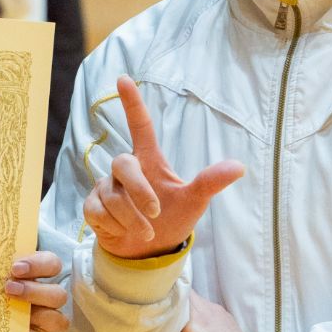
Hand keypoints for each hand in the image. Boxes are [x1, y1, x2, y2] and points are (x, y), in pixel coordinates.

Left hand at [6, 250, 68, 331]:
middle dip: (34, 292)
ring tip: (10, 310)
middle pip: (58, 296)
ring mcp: (39, 319)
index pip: (52, 264)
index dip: (38, 266)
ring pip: (57, 321)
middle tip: (8, 288)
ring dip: (38, 316)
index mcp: (38, 272)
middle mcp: (44, 296)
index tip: (15, 268)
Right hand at [82, 76, 245, 260]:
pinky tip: (123, 231)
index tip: (123, 78)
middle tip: (156, 214)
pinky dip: (116, 226)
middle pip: (122, 164)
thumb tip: (240, 167)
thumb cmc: (172, 219)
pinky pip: (99, 211)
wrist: (148, 252)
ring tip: (146, 231)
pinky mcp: (92, 206)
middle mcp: (126, 169)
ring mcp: (106, 186)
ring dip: (132, 219)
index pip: (139, 126)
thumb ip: (210, 182)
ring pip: (112, 196)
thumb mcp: (194, 201)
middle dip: (140, 192)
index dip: (132, 103)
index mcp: (150, 161)